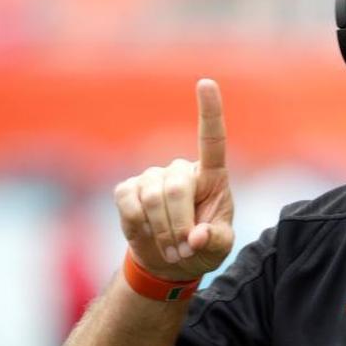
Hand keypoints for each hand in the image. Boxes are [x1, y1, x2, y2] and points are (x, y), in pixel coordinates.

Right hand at [113, 78, 234, 280]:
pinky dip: (138, 226)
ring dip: (162, 231)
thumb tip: (196, 237)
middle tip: (184, 250)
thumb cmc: (201, 249)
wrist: (170, 263)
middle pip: (177, 188)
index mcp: (211, 177)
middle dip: (179, 225)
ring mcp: (151, 177)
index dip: (209, 111)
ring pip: (152, 199)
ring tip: (171, 249)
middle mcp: (181, 171)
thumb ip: (214, 241)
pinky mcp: (127, 189)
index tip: (207, 82)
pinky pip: (128, 204)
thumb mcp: (218, 249)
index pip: (212, 140)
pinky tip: (147, 233)